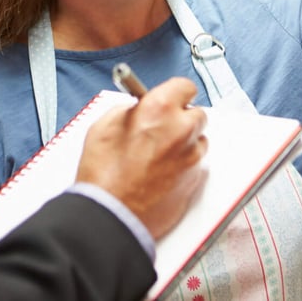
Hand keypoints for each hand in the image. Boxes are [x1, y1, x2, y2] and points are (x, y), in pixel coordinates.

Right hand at [77, 77, 208, 238]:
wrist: (111, 214)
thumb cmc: (103, 174)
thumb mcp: (104, 126)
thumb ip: (130, 110)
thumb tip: (139, 109)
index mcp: (160, 109)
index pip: (184, 87)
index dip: (174, 94)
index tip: (170, 99)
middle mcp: (182, 130)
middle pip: (197, 114)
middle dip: (181, 119)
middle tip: (161, 129)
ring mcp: (191, 157)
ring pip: (198, 141)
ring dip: (184, 144)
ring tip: (158, 156)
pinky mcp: (195, 180)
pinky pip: (195, 165)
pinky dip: (183, 166)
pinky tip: (161, 173)